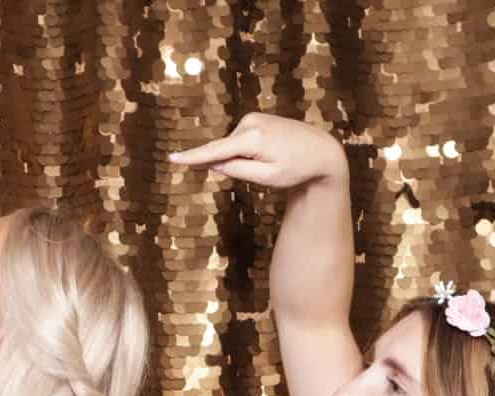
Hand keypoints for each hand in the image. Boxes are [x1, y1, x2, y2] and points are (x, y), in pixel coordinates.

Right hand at [169, 112, 346, 188]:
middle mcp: (250, 123)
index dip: (193, 158)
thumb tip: (215, 164)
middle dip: (233, 164)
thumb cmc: (297, 169)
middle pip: (224, 151)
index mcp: (252, 139)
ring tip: (272, 161)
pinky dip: (247, 151)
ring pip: (233, 146)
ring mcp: (253, 118)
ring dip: (244, 158)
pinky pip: (241, 141)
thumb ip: (239, 171)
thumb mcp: (268, 177)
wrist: (322, 151)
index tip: (172, 158)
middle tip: (265, 170)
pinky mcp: (256, 119)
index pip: (215, 151)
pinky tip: (271, 153)